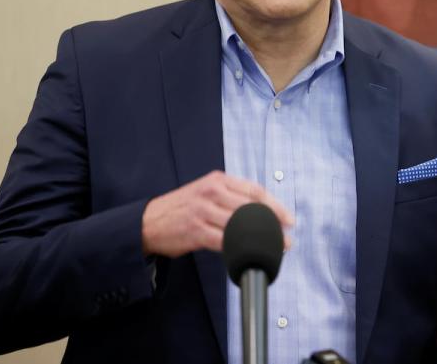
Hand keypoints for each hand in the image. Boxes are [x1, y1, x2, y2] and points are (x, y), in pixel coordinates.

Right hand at [141, 170, 293, 257]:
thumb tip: (262, 211)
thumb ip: (231, 197)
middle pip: (252, 207)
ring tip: (273, 248)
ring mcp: (203, 211)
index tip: (288, 219)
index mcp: (218, 180)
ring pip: (240, 225)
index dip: (275, 206)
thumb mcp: (206, 191)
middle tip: (286, 238)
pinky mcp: (196, 231)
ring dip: (260, 239)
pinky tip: (248, 256)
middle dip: (272, 224)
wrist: (148, 222)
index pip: (254, 190)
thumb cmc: (182, 208)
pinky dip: (239, 250)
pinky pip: (224, 242)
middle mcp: (212, 192)